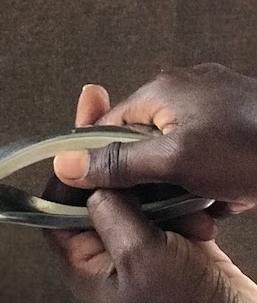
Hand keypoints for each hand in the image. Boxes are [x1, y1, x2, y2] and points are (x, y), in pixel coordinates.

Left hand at [44, 84, 256, 302]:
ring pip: (135, 202)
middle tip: (118, 128)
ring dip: (156, 191)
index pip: (54, 213)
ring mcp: (140, 251)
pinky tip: (199, 215)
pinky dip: (182, 207)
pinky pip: (167, 212)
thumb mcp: (139, 254)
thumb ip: (111, 214)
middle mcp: (106, 257)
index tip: (77, 140)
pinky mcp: (172, 247)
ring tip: (175, 191)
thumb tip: (92, 183)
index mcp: (83, 264)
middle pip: (94, 201)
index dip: (63, 177)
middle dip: (112, 172)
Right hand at [52, 64, 256, 216]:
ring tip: (199, 210)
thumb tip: (63, 163)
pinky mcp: (232, 127)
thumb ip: (117, 163)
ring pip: (171, 159)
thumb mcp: (174, 161)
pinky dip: (205, 186)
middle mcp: (181, 91)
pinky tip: (219, 203)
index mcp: (160, 90)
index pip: (103, 129)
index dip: (97, 168)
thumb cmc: (249, 150)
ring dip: (178, 191)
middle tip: (164, 212)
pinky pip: (201, 162)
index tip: (97, 201)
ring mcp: (210, 108)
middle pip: (138, 147)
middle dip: (145, 185)